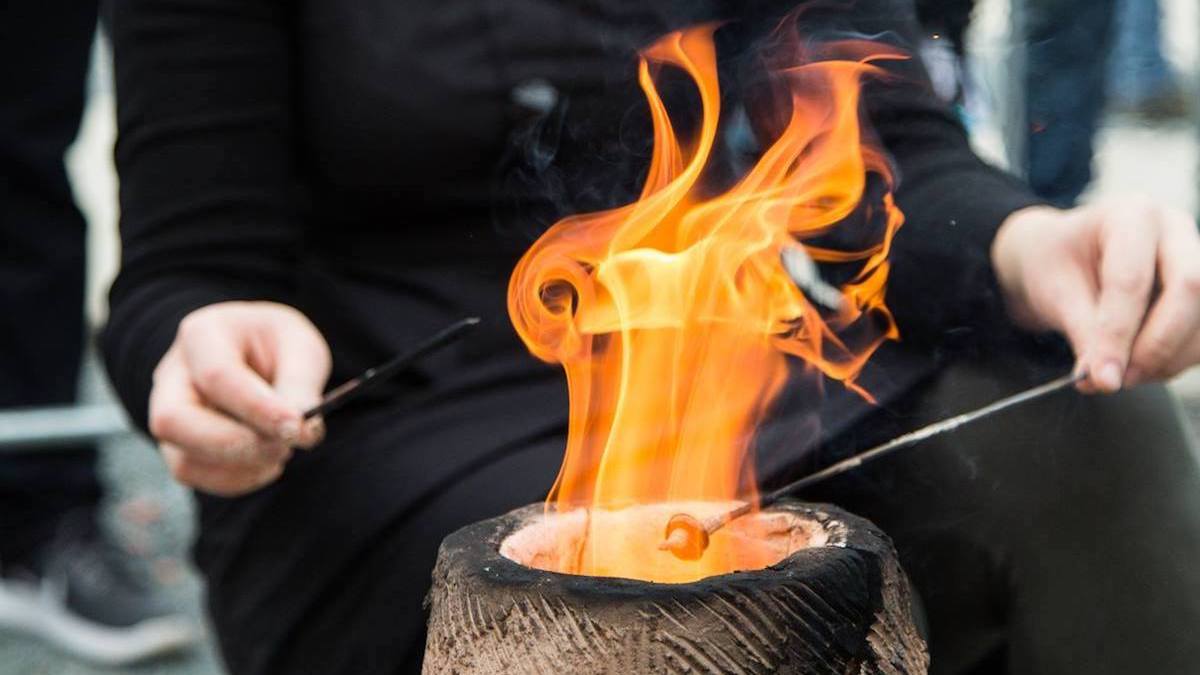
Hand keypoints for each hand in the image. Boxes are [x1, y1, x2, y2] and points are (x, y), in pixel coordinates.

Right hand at [148, 301, 331, 495]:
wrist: (258, 354)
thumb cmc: (279, 346)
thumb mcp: (301, 348)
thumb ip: (301, 383)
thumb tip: (300, 430)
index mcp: (202, 334)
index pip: (217, 376)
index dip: (258, 408)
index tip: (297, 427)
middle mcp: (172, 375)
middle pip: (174, 421)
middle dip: (235, 444)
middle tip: (286, 446)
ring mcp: (168, 414)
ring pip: (182, 460)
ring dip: (242, 467)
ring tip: (283, 449)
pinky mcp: (178, 446)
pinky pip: (195, 475)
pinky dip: (239, 479)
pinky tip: (269, 462)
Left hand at [992, 200, 1199, 392]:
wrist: (1061, 257)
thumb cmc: (1055, 262)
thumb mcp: (1054, 291)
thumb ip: (1083, 332)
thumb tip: (1102, 378)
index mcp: (1130, 215)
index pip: (1132, 280)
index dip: (1118, 333)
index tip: (1102, 376)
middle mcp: (1174, 230)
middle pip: (1189, 289)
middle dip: (1154, 346)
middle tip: (1115, 380)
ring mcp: (1195, 258)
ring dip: (1166, 359)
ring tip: (1120, 375)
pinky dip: (1174, 361)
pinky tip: (1140, 367)